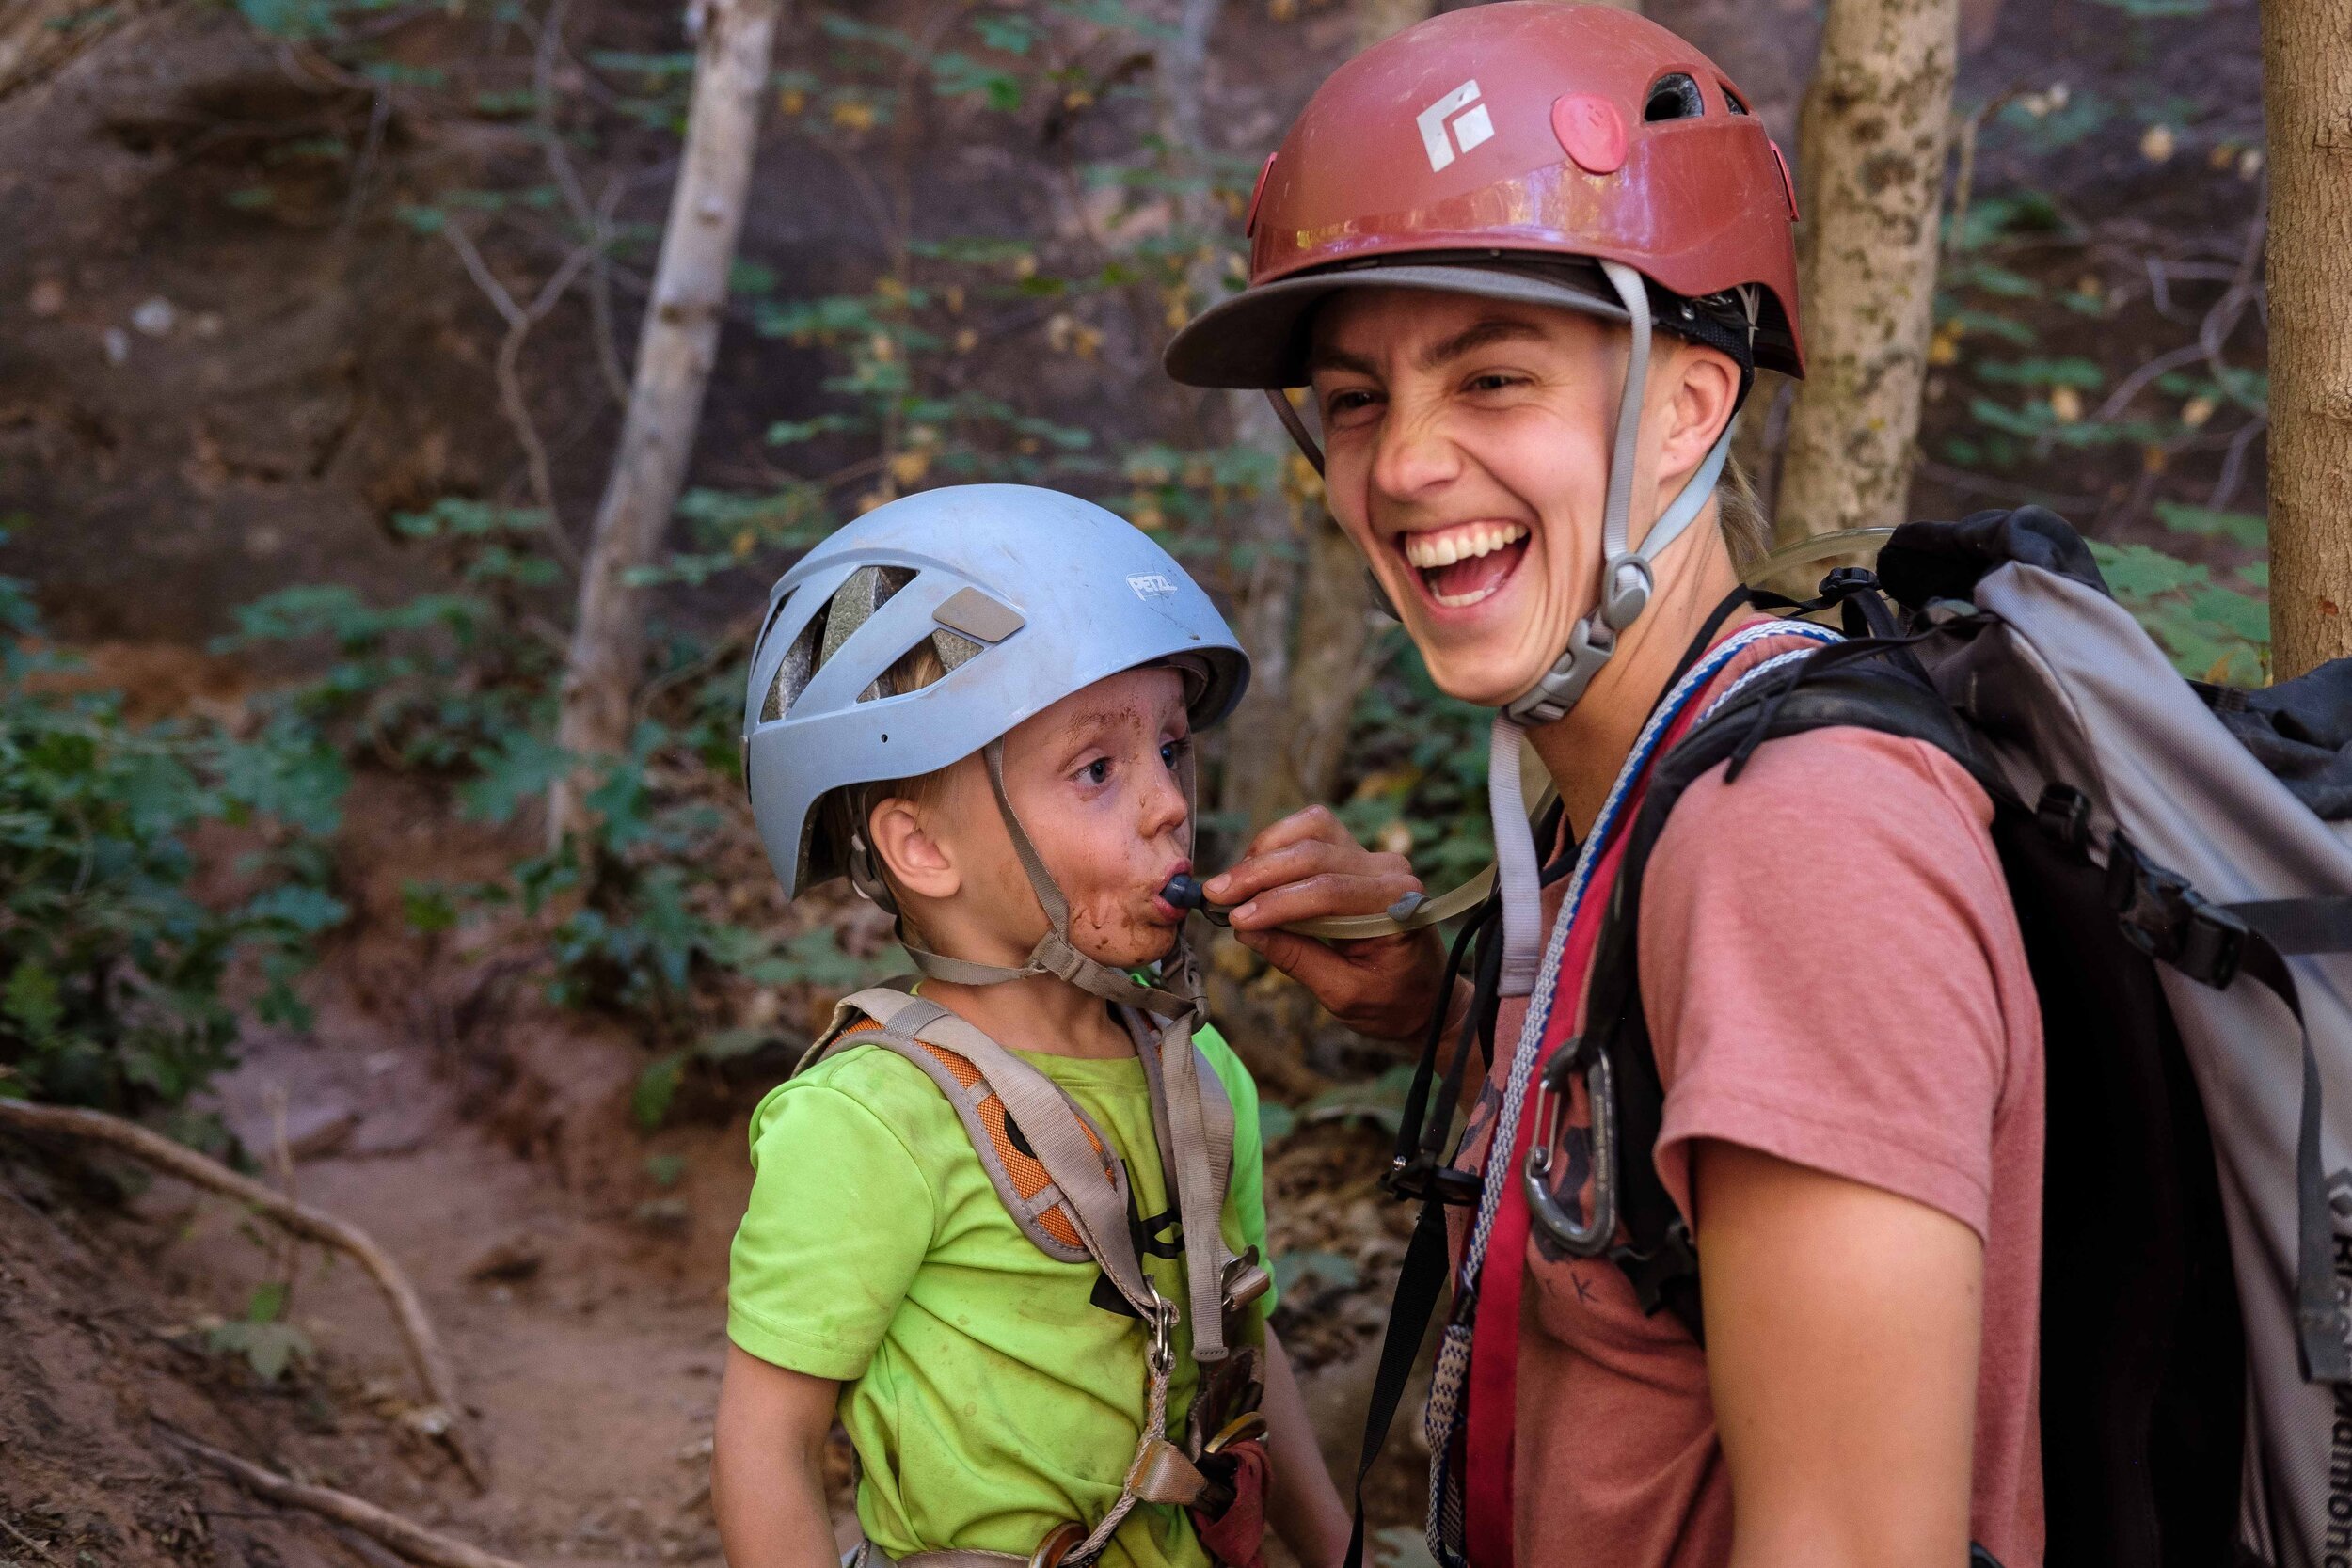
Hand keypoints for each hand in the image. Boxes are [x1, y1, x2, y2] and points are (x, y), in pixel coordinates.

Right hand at [1204, 806, 1448, 1039]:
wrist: (1425, 995)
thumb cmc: (1392, 1002)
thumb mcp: (1344, 995)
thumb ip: (1296, 958)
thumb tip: (1244, 931)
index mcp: (1396, 906)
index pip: (1327, 891)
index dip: (1276, 902)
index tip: (1235, 919)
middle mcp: (1389, 871)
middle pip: (1315, 852)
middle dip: (1258, 872)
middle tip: (1214, 893)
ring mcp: (1375, 857)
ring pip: (1312, 829)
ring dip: (1266, 851)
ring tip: (1234, 883)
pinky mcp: (1359, 855)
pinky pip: (1315, 832)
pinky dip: (1279, 845)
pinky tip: (1255, 871)